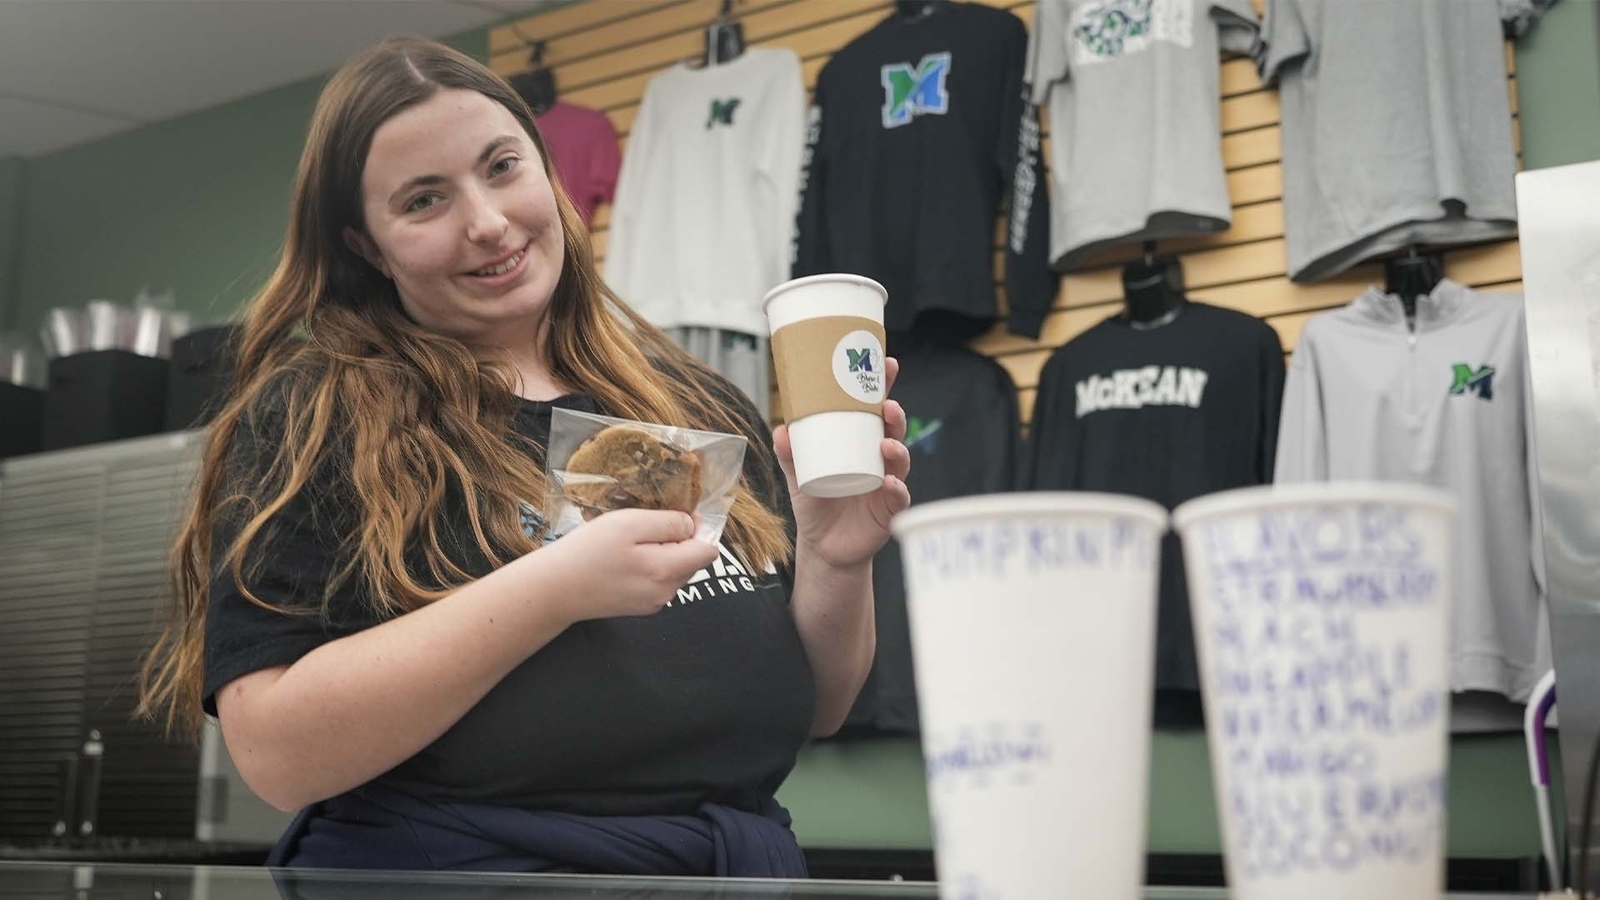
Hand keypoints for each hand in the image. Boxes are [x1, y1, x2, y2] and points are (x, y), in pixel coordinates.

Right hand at [533, 509, 718, 623]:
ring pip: (676, 571)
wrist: (555, 589)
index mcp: (667, 571)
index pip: (708, 550)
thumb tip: (693, 525)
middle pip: (693, 560)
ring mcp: (654, 603)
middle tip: (641, 531)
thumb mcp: (629, 523)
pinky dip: (650, 568)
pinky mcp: (641, 608)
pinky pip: (659, 581)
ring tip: (629, 546)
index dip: (697, 529)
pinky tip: (623, 562)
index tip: (671, 518)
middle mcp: (667, 593)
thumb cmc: (588, 551)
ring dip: (663, 554)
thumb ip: (668, 523)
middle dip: (678, 542)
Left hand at [773, 355, 911, 570]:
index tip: (889, 365)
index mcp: (860, 443)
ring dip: (898, 448)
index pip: (874, 411)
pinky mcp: (889, 510)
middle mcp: (878, 459)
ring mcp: (887, 482)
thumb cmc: (816, 503)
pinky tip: (891, 483)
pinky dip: (897, 489)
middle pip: (894, 430)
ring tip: (886, 442)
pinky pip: (899, 497)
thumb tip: (780, 428)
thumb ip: (789, 454)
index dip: (884, 388)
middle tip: (887, 405)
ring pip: (901, 460)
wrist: (824, 547)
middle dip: (895, 415)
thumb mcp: (797, 475)